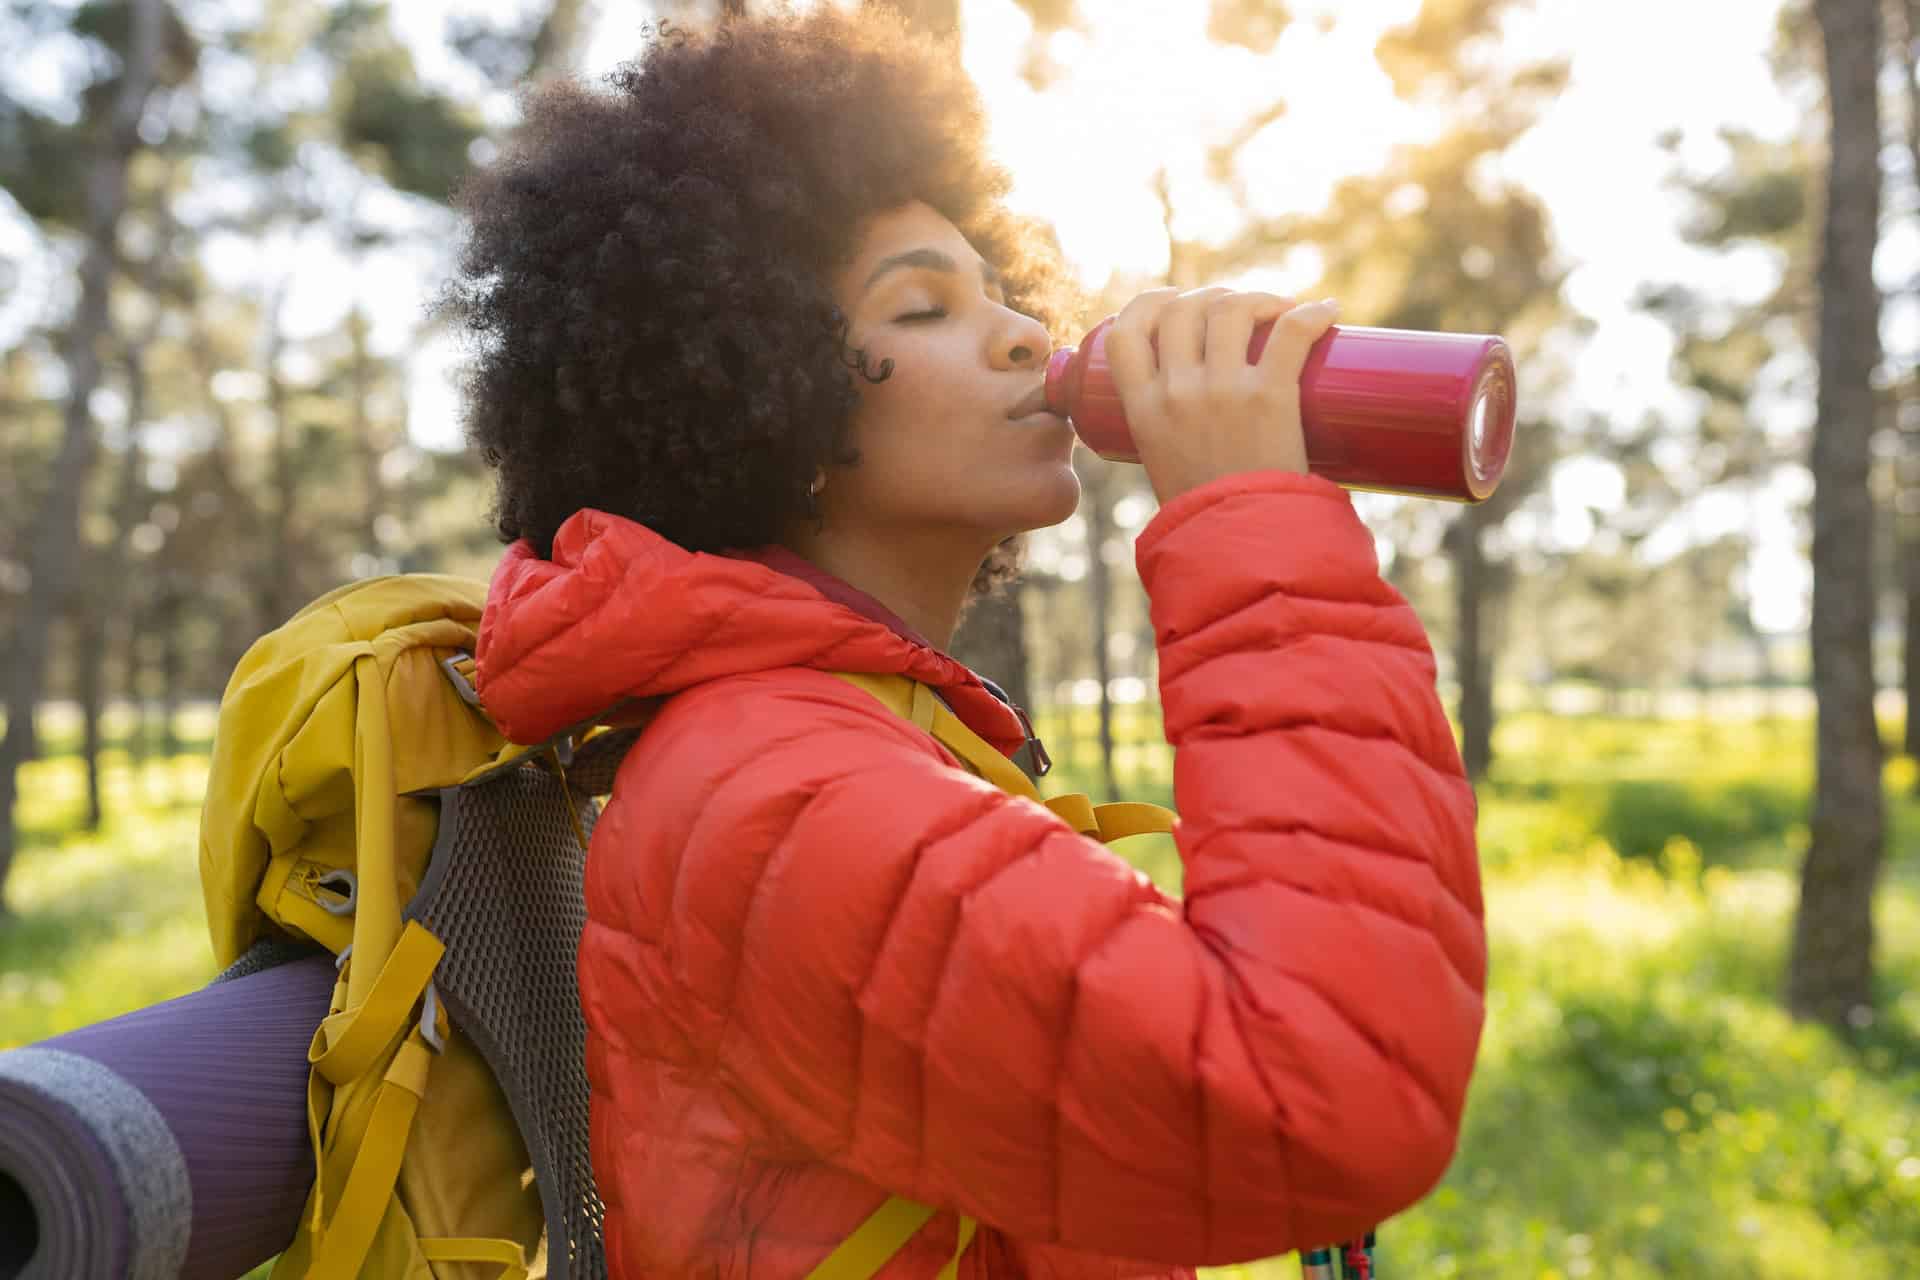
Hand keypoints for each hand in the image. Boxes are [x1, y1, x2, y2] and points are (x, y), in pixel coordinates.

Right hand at [1103, 288, 1339, 504]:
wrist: (1240, 547)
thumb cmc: (1206, 515)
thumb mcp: (1163, 465)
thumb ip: (1169, 432)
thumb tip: (1200, 409)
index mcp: (1142, 409)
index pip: (1126, 332)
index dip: (1150, 303)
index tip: (1176, 301)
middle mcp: (1176, 392)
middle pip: (1183, 309)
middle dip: (1212, 297)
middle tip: (1240, 310)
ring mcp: (1221, 391)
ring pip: (1231, 309)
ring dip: (1257, 298)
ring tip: (1279, 311)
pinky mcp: (1270, 397)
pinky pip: (1290, 333)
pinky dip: (1311, 314)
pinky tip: (1326, 311)